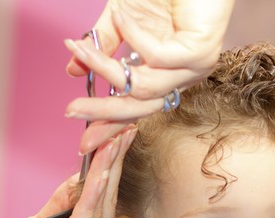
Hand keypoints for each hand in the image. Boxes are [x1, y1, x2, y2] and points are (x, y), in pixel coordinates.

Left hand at [0, 127, 135, 217]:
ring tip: (116, 142)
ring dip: (108, 172)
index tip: (120, 137)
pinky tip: (97, 176)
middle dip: (117, 162)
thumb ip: (60, 205)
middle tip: (126, 129)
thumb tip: (78, 176)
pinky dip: (92, 198)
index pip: (106, 198)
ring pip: (102, 208)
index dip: (112, 166)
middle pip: (111, 198)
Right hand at [63, 0, 234, 153]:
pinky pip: (156, 56)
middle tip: (73, 110)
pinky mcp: (200, 52)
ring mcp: (195, 68)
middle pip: (142, 107)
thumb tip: (74, 70)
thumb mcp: (122, 21)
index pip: (139, 108)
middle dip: (105, 111)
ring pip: (145, 86)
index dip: (111, 125)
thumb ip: (102, 48)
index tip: (85, 143)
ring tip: (80, 48)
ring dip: (106, 68)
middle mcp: (184, 78)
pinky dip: (132, 36)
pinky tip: (121, 17)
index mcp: (169, 75)